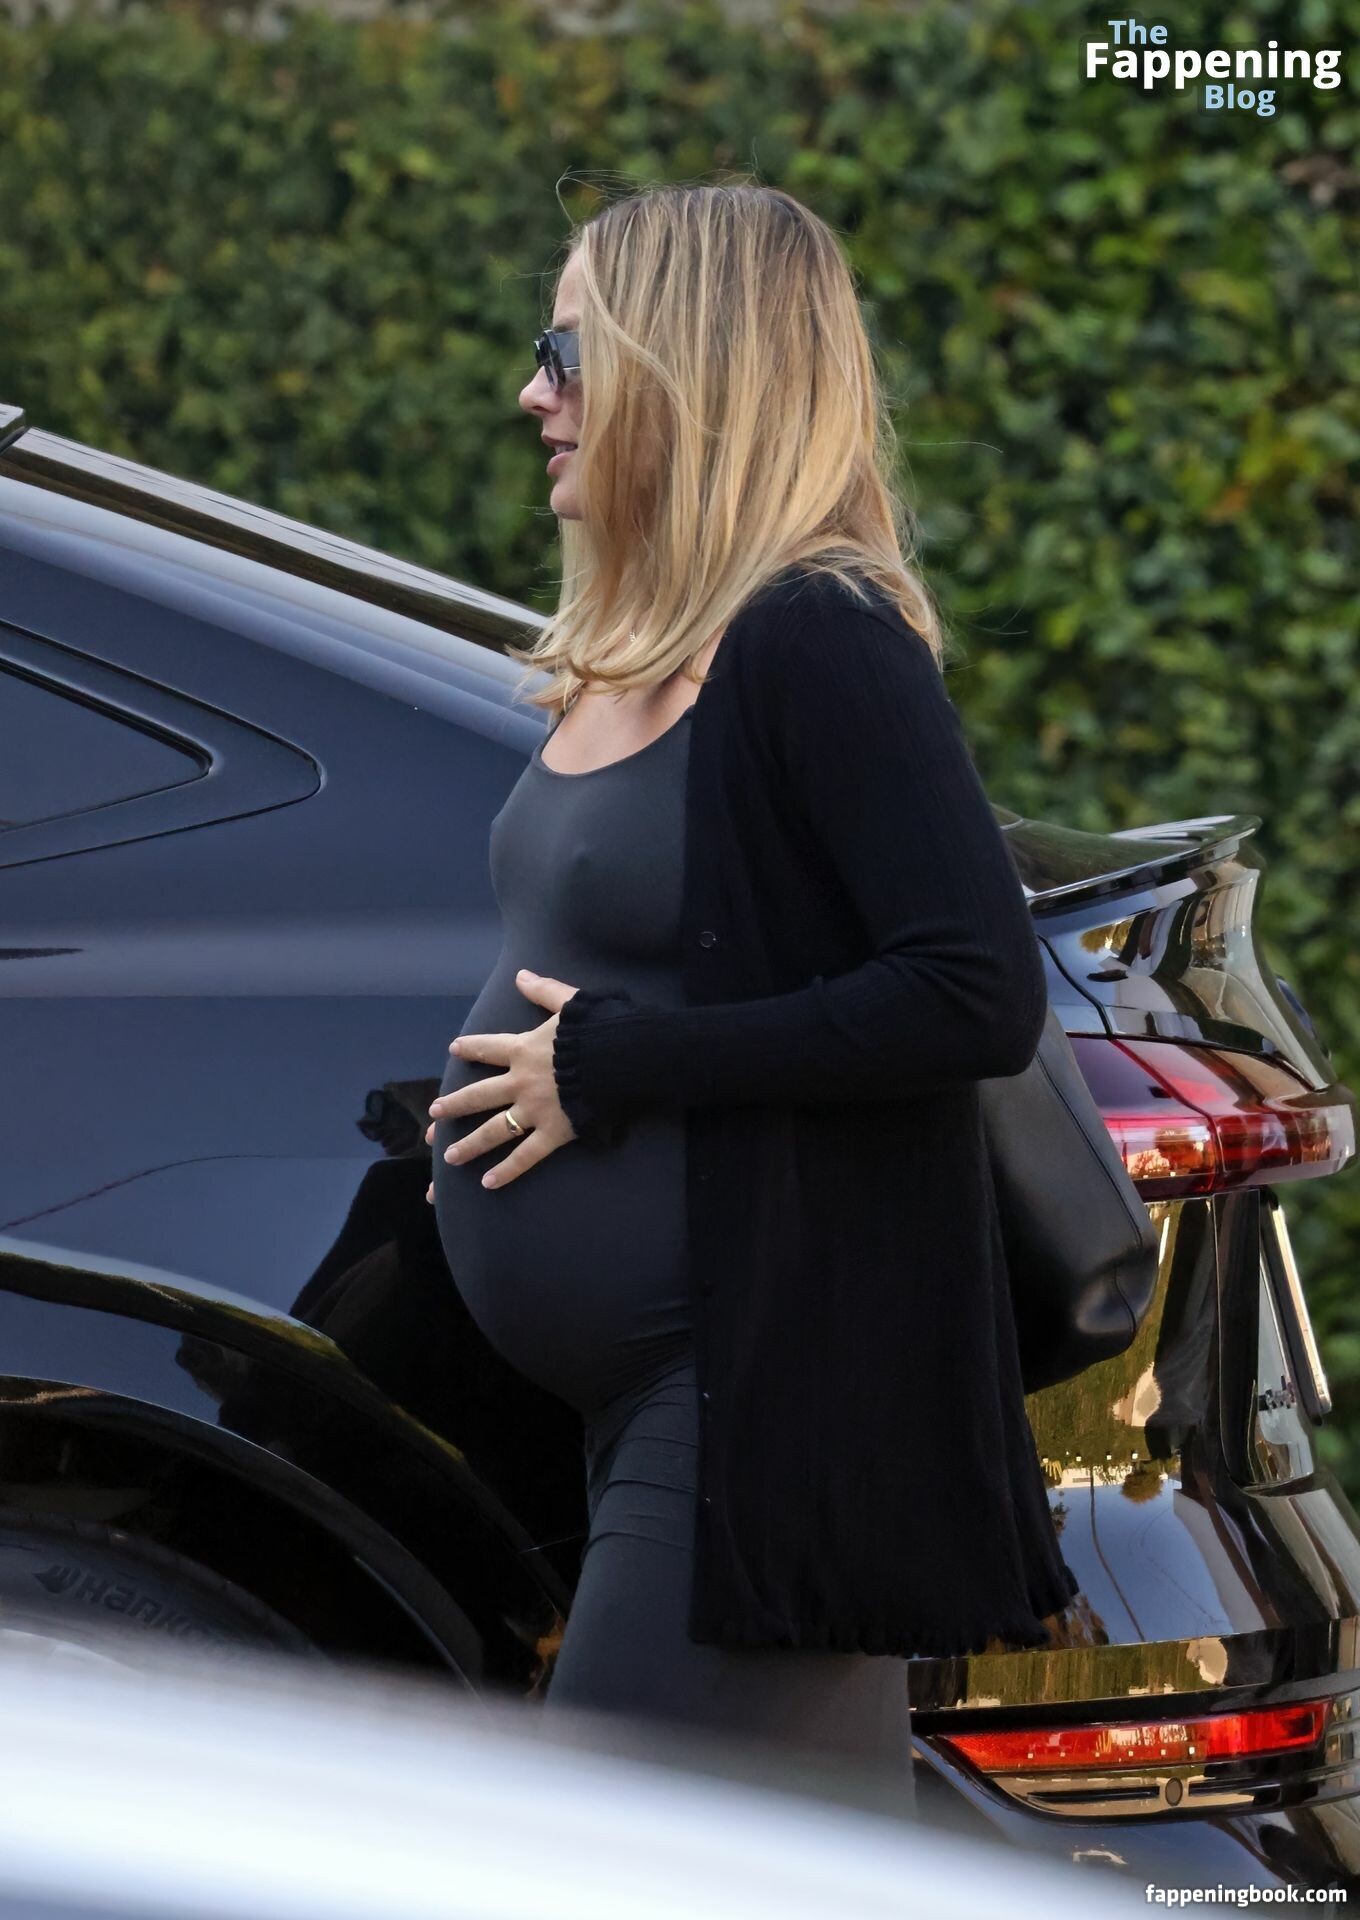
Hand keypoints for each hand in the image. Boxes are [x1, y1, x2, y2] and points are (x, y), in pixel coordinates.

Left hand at [424, 970, 580, 1198]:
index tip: (454, 1050)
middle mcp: (521, 1082)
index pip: (489, 1047)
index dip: (471, 1048)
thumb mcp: (570, 1002)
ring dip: (470, 1144)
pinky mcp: (553, 1132)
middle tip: (435, 1115)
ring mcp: (535, 1110)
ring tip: (449, 1157)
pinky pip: (526, 1156)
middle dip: (455, 1105)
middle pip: (479, 1095)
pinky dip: (507, 1171)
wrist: (620, 1056)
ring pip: (495, 1130)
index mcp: (524, 1049)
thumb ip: (543, 990)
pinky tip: (488, 1183)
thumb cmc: (598, 1027)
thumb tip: (521, 975)